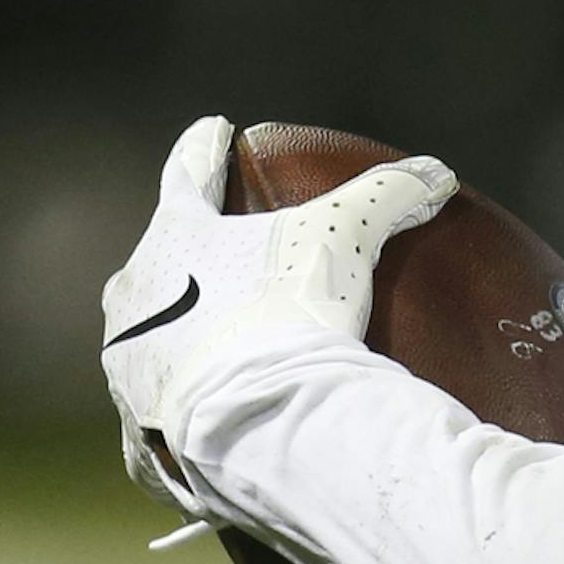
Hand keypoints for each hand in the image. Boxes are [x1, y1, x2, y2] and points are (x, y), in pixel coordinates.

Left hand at [101, 116, 453, 507]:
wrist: (260, 420)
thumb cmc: (288, 311)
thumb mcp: (344, 238)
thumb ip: (385, 195)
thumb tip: (434, 172)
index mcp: (173, 237)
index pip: (187, 173)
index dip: (204, 149)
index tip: (212, 130)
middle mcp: (134, 296)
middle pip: (154, 263)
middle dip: (181, 260)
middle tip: (216, 262)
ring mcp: (129, 368)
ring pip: (147, 343)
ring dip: (174, 340)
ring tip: (211, 351)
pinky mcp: (142, 433)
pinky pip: (156, 425)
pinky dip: (176, 422)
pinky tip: (196, 430)